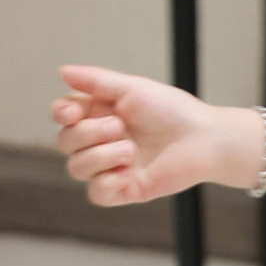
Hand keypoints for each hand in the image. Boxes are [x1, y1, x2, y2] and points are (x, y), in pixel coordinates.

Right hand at [51, 64, 239, 204]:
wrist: (205, 138)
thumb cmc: (174, 111)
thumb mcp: (133, 89)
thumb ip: (97, 81)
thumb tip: (63, 71)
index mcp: (101, 114)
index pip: (63, 116)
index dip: (61, 114)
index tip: (73, 112)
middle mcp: (103, 141)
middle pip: (65, 142)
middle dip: (88, 133)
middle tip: (120, 127)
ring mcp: (112, 166)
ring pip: (76, 168)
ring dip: (100, 156)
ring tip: (131, 150)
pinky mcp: (126, 189)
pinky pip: (96, 194)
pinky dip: (105, 184)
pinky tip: (126, 173)